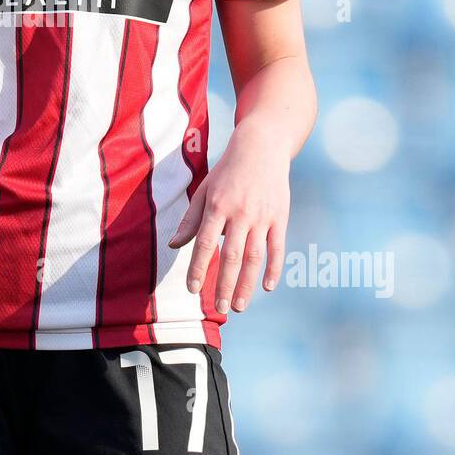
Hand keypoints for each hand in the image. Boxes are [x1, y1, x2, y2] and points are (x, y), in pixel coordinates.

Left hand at [167, 120, 289, 314]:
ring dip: (247, 284)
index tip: (194, 289)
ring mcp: (262, 216)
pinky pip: (277, 248)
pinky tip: (266, 286)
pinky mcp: (280, 216)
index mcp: (218, 206)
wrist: (262, 147)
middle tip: (220, 307)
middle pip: (232, 255)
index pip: (205, 243)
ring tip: (239, 306)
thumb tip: (174, 246)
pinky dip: (273, 268)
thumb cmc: (227, 171)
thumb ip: (191, 220)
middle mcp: (241, 213)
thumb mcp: (204, 190)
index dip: (199, 268)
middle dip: (225, 284)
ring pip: (255, 257)